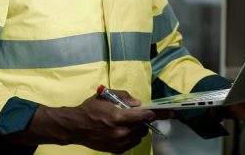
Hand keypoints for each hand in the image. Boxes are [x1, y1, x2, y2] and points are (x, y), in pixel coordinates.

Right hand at [14, 89, 157, 152]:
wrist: (75, 127)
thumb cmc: (90, 109)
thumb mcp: (105, 96)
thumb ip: (124, 97)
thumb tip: (138, 104)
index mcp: (117, 117)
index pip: (144, 116)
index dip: (156, 113)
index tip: (169, 112)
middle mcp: (120, 132)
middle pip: (144, 126)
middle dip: (144, 120)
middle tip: (139, 115)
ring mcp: (118, 143)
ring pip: (140, 135)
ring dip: (139, 128)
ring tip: (129, 122)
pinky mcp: (116, 150)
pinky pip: (133, 143)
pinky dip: (133, 136)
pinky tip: (124, 130)